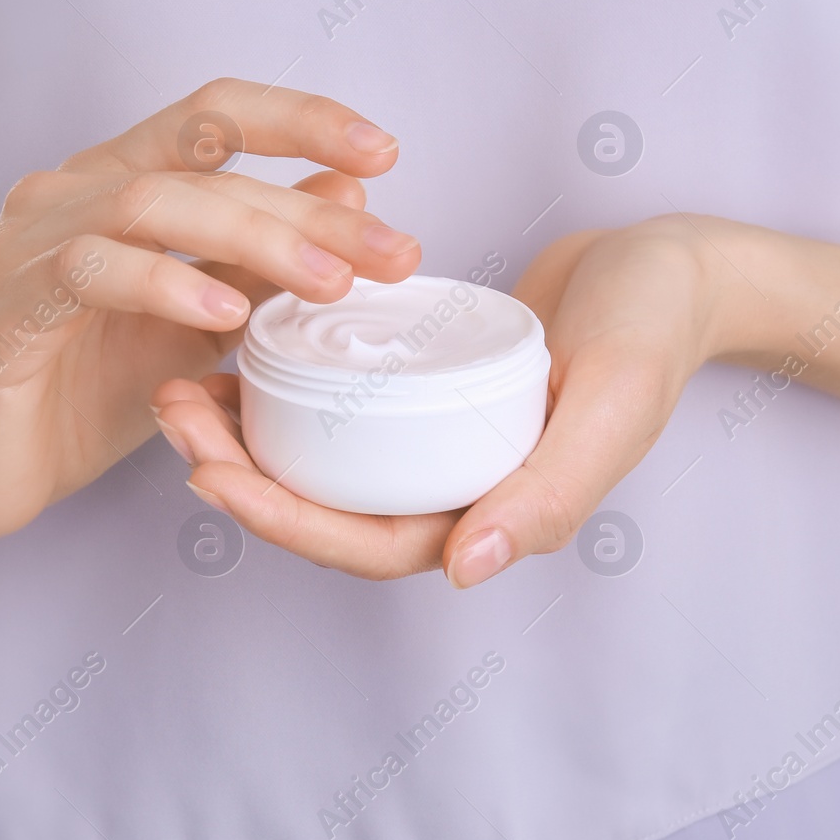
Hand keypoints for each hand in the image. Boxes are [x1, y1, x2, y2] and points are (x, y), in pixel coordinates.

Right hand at [0, 79, 421, 539]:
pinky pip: (91, 273)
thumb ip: (262, 257)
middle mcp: (73, 192)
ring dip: (254, 239)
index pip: (215, 116)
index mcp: (119, 182)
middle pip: (199, 161)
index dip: (300, 119)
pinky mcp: (8, 307)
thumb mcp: (201, 317)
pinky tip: (227, 312)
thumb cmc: (87, 384)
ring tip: (329, 284)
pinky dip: (166, 282)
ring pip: (152, 203)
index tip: (387, 151)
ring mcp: (32, 244)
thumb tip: (351, 192)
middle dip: (307, 206)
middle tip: (394, 252)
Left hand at [154, 217, 720, 583]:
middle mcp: (455, 486)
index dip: (284, 522)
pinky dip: (286, 385)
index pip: (370, 543)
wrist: (670, 268)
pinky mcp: (421, 389)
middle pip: (327, 506)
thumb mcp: (612, 401)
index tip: (207, 474)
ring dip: (247, 434)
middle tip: (169, 415)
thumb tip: (463, 570)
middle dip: (238, 475)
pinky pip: (342, 405)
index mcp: (494, 512)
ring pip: (324, 460)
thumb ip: (552, 489)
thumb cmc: (653, 330)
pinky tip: (232, 347)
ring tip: (178, 386)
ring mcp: (435, 439)